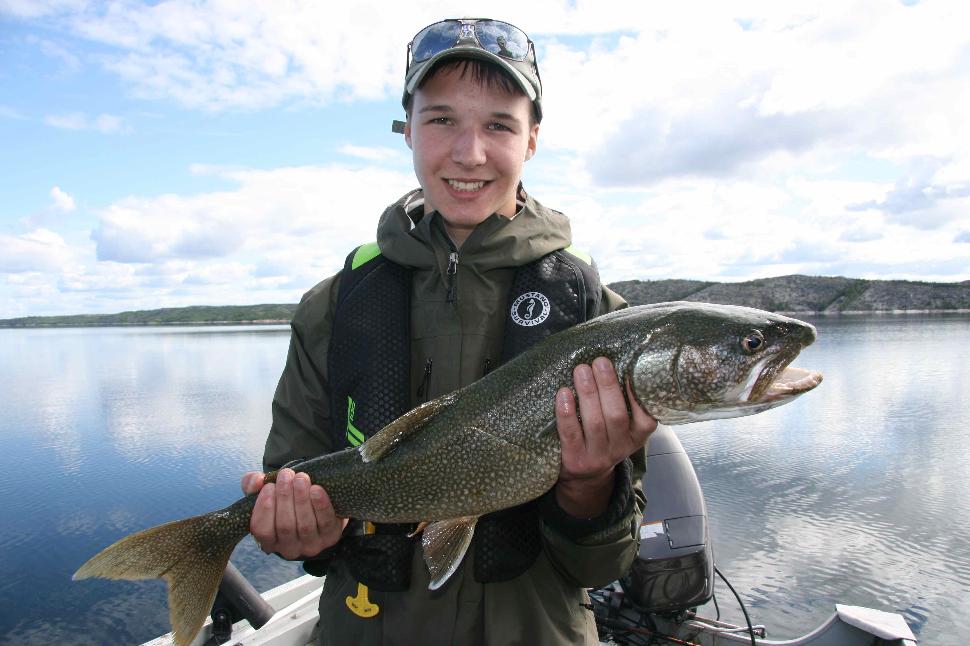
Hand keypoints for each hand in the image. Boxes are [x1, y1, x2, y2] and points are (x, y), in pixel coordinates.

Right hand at [241, 468, 347, 559]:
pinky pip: (326, 523)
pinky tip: (316, 489)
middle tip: (286, 475)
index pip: (262, 530)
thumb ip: (253, 484)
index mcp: (269, 540)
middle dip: (285, 498)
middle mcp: (289, 548)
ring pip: (305, 525)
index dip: (264, 508)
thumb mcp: (266, 492)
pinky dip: (321, 506)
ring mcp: (311, 545)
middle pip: (285, 526)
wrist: (318, 503)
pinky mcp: (331, 537)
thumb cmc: (286, 500)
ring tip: (301, 478)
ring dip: (302, 499)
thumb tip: (256, 481)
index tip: (268, 486)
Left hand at [554, 357, 656, 517]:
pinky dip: (566, 413)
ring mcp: (597, 456)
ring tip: (581, 370)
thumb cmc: (601, 438)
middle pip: (616, 416)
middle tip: (600, 362)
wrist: (584, 478)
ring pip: (595, 423)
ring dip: (588, 394)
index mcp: (636, 436)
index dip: (639, 396)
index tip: (630, 371)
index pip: (647, 419)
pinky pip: (571, 434)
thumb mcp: (620, 427)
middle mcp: (620, 448)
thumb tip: (612, 360)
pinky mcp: (575, 460)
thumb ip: (621, 402)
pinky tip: (563, 394)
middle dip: (608, 386)